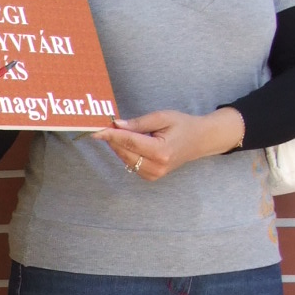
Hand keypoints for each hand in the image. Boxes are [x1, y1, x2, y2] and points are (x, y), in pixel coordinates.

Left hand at [96, 106, 244, 180]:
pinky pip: (131, 164)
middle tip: (106, 125)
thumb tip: (117, 125)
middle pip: (124, 152)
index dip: (111, 135)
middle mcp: (157, 167)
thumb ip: (139, 123)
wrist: (199, 141)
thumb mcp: (162, 117)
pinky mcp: (151, 177)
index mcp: (161, 152)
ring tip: (119, 132)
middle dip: (113, 139)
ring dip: (118, 146)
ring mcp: (154, 175)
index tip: (96, 130)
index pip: (129, 142)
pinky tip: (130, 143)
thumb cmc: (182, 126)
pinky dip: (126, 153)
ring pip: (125, 159)